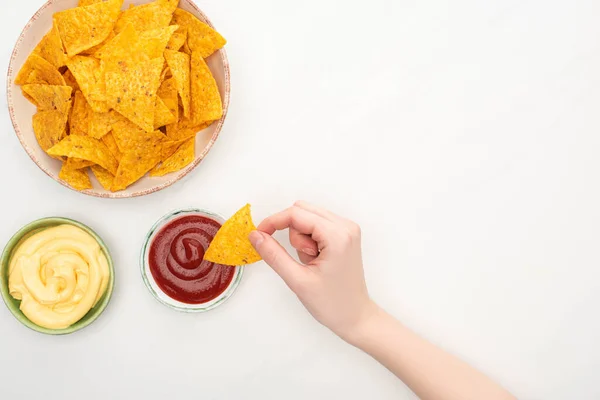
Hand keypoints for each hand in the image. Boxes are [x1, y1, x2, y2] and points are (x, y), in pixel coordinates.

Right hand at [249, 201, 376, 340]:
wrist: (355, 316)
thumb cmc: (333, 304)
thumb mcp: (297, 280)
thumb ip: (274, 255)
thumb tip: (256, 236)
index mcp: (338, 236)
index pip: (296, 214)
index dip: (274, 222)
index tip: (259, 235)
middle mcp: (346, 226)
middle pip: (303, 210)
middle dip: (292, 232)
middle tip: (300, 259)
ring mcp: (347, 229)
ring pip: (308, 216)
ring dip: (301, 237)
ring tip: (311, 263)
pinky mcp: (345, 235)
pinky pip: (317, 225)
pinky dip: (309, 239)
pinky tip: (316, 259)